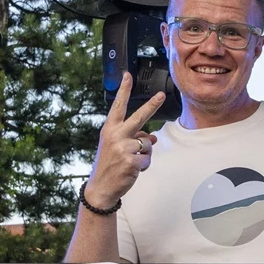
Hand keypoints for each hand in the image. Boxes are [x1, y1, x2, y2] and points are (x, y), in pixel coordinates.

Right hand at [85, 72, 164, 207]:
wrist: (101, 187)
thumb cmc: (110, 165)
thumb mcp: (117, 147)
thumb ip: (133, 138)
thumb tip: (153, 136)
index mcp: (110, 129)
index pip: (118, 106)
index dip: (124, 90)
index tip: (128, 75)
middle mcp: (115, 136)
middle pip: (139, 117)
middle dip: (152, 105)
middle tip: (162, 95)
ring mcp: (123, 148)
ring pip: (148, 144)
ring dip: (144, 154)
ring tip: (131, 161)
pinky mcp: (131, 161)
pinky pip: (148, 159)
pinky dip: (144, 165)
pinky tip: (132, 170)